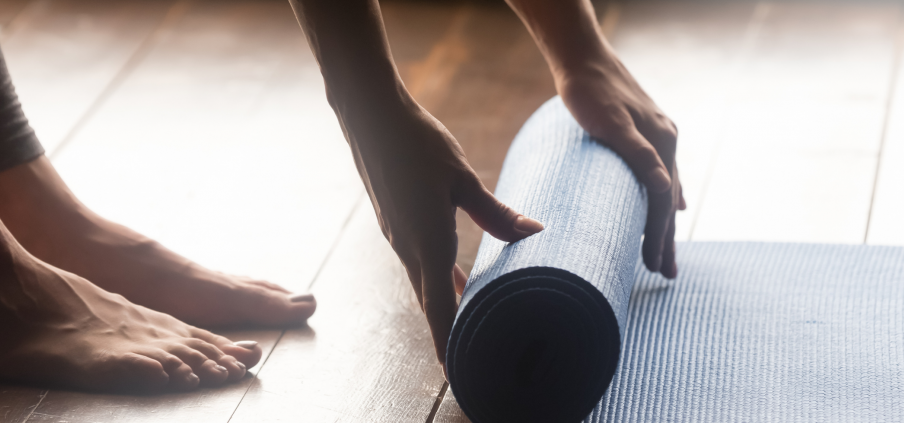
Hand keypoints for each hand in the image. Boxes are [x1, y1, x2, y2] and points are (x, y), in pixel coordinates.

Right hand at [341, 99, 544, 367]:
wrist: (369, 115)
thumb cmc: (417, 141)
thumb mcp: (462, 177)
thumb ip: (495, 212)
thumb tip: (534, 234)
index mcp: (426, 239)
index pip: (439, 304)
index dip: (448, 340)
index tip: (456, 369)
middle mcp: (407, 246)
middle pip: (431, 301)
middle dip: (450, 331)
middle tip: (473, 356)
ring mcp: (398, 235)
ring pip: (425, 282)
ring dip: (446, 305)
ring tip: (472, 323)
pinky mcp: (396, 223)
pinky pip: (419, 262)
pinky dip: (438, 279)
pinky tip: (457, 279)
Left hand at [556, 57, 685, 277]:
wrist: (583, 57)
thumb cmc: (591, 91)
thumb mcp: (613, 124)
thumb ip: (639, 156)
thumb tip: (666, 192)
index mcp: (661, 144)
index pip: (662, 203)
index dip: (659, 237)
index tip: (655, 268)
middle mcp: (665, 142)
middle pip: (667, 202)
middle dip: (666, 240)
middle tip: (666, 275)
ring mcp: (657, 137)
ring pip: (665, 190)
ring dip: (664, 223)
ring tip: (665, 252)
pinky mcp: (644, 132)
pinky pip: (661, 173)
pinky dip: (666, 195)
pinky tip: (670, 205)